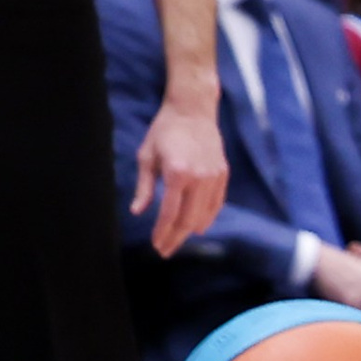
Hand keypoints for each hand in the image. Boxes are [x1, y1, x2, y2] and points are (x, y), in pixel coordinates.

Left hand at [132, 96, 225, 255]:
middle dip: (175, 238)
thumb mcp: (147, 157)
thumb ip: (144, 187)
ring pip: (204, 214)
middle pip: (188, 219)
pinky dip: (208, 217)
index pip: (170, 214)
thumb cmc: (164, 131)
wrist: (193, 109)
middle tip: (165, 250)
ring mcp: (214, 176)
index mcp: (177, 173)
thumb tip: (137, 212)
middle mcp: (199, 178)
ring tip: (178, 240)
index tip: (156, 245)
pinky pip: (217, 203)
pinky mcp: (223, 173)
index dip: (162, 232)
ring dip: (191, 231)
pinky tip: (198, 226)